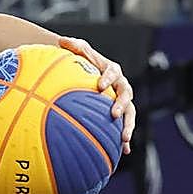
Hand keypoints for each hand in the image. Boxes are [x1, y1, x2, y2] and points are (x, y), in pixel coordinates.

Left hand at [59, 37, 135, 154]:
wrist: (86, 72)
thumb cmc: (81, 60)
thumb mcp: (78, 50)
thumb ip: (73, 45)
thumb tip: (62, 40)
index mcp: (112, 70)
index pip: (113, 73)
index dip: (108, 79)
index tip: (99, 86)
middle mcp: (120, 86)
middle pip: (126, 95)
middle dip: (122, 105)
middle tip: (113, 114)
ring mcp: (121, 101)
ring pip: (130, 114)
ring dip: (128, 126)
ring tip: (123, 138)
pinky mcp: (118, 114)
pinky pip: (123, 127)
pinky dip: (123, 139)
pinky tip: (123, 152)